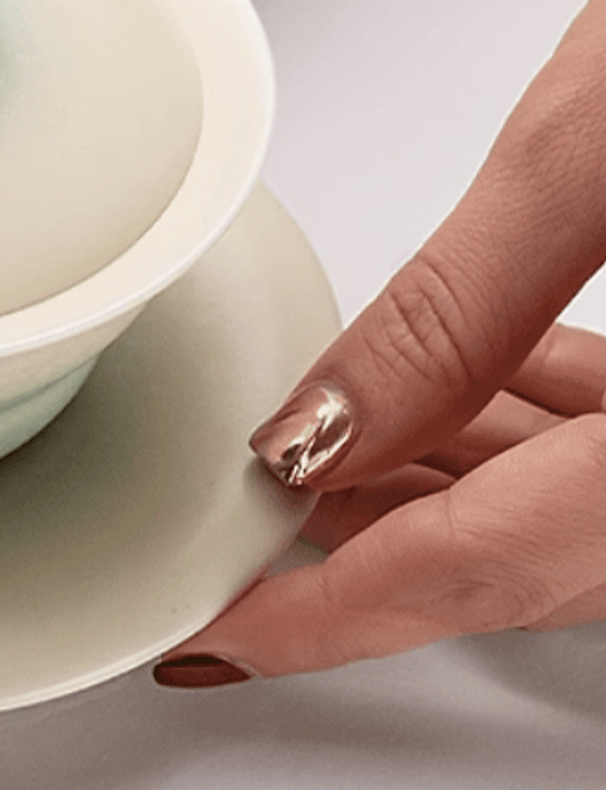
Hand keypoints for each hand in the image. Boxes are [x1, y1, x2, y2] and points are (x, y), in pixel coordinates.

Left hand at [156, 0, 605, 686]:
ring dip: (435, 476)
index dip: (334, 613)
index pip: (481, 567)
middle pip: (519, 547)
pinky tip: (454, 391)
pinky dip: (519, 414)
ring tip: (310, 462)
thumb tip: (315, 428)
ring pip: (564, 495)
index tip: (221, 632)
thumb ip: (451, 311)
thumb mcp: (596, 157)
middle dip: (367, 542)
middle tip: (242, 541)